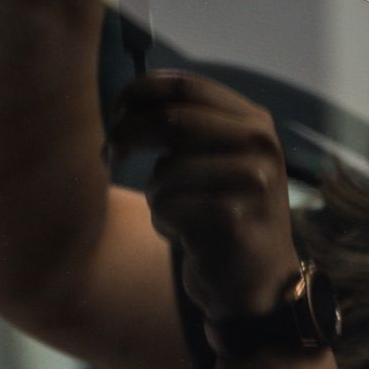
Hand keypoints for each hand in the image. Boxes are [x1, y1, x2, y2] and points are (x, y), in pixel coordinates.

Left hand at [109, 72, 300, 321]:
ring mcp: (252, 181)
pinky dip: (164, 224)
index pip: (185, 85)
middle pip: (170, 120)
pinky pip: (167, 207)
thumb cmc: (222, 214)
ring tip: (178, 216)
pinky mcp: (234, 219)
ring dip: (155, 196)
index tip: (116, 112)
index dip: (140, 93)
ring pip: (165, 170)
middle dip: (127, 136)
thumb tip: (127, 102)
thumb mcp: (215, 158)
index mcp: (254, 121)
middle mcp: (259, 144)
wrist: (256, 283)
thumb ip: (185, 126)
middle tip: (108, 156)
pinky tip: (187, 238)